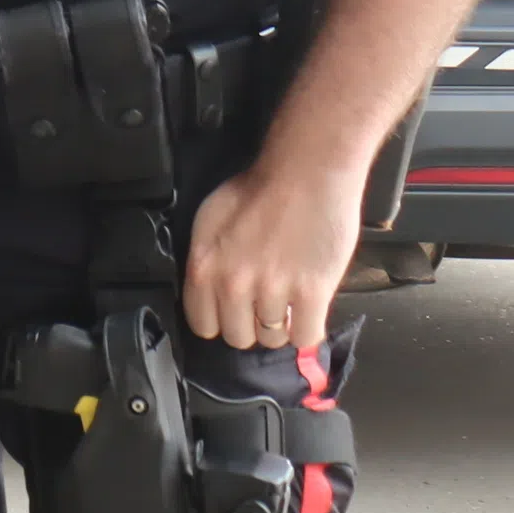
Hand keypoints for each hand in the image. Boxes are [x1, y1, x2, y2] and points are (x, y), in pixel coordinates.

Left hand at [182, 148, 361, 349]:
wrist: (306, 173)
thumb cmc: (258, 189)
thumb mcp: (210, 221)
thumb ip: (206, 259)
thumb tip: (209, 289)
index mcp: (203, 267)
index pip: (202, 324)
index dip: (220, 321)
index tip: (233, 313)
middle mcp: (232, 284)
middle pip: (237, 336)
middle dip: (251, 326)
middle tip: (264, 307)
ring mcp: (272, 291)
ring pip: (272, 338)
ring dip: (281, 325)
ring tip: (288, 304)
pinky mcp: (311, 293)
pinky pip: (306, 336)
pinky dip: (308, 330)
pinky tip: (308, 313)